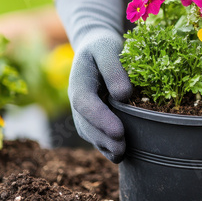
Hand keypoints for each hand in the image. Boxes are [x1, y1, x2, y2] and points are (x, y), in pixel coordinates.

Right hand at [56, 0, 131, 162]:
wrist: (96, 47)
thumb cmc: (103, 46)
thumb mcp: (108, 48)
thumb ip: (113, 69)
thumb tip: (124, 96)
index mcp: (78, 81)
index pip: (85, 103)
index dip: (100, 119)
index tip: (119, 131)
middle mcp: (77, 99)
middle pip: (85, 123)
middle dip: (103, 138)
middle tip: (122, 148)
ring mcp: (82, 110)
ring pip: (89, 132)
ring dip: (104, 146)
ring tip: (121, 154)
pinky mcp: (92, 116)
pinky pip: (95, 134)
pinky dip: (106, 145)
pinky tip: (120, 152)